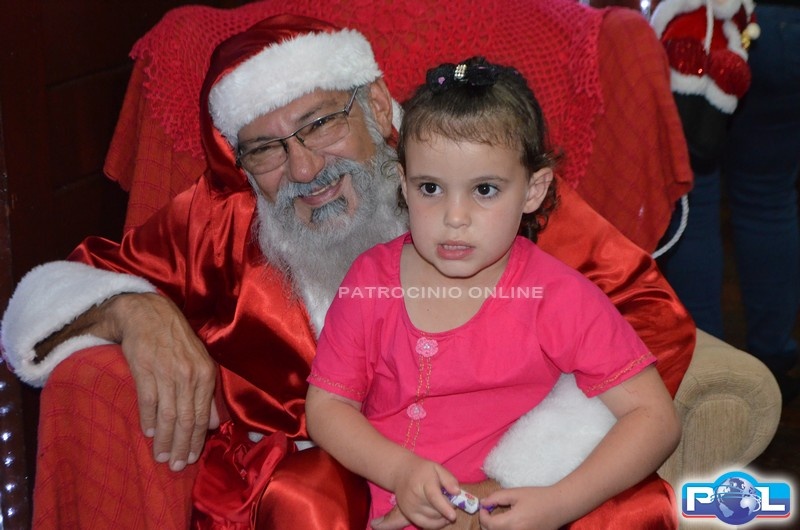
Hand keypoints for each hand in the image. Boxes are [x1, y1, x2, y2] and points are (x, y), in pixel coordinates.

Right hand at [108, 293, 217, 470]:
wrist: (149, 314)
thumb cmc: (177, 340)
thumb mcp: (201, 362)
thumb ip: (208, 394)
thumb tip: (216, 423)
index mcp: (205, 374)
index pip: (202, 416)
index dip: (196, 440)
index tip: (191, 458)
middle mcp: (189, 376)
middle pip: (186, 420)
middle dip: (181, 446)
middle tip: (176, 466)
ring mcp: (167, 373)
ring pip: (168, 415)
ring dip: (164, 440)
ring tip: (161, 457)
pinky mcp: (145, 370)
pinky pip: (148, 401)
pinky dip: (148, 419)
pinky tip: (148, 433)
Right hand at [390, 457, 460, 528]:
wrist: (402, 473)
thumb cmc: (423, 470)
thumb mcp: (437, 468)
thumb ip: (449, 479)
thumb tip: (457, 492)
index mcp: (424, 482)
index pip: (434, 497)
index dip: (444, 507)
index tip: (453, 516)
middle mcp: (415, 496)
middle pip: (436, 510)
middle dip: (448, 508)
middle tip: (450, 499)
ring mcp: (410, 507)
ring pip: (432, 518)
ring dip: (443, 515)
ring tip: (444, 506)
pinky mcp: (408, 514)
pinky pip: (425, 524)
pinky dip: (436, 524)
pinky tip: (441, 518)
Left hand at [478, 487, 565, 529]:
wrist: (558, 506)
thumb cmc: (537, 497)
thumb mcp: (515, 493)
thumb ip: (496, 497)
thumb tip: (483, 503)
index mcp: (513, 522)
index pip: (489, 525)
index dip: (482, 516)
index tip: (484, 507)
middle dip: (487, 523)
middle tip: (489, 512)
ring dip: (495, 528)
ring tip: (497, 518)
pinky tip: (508, 523)